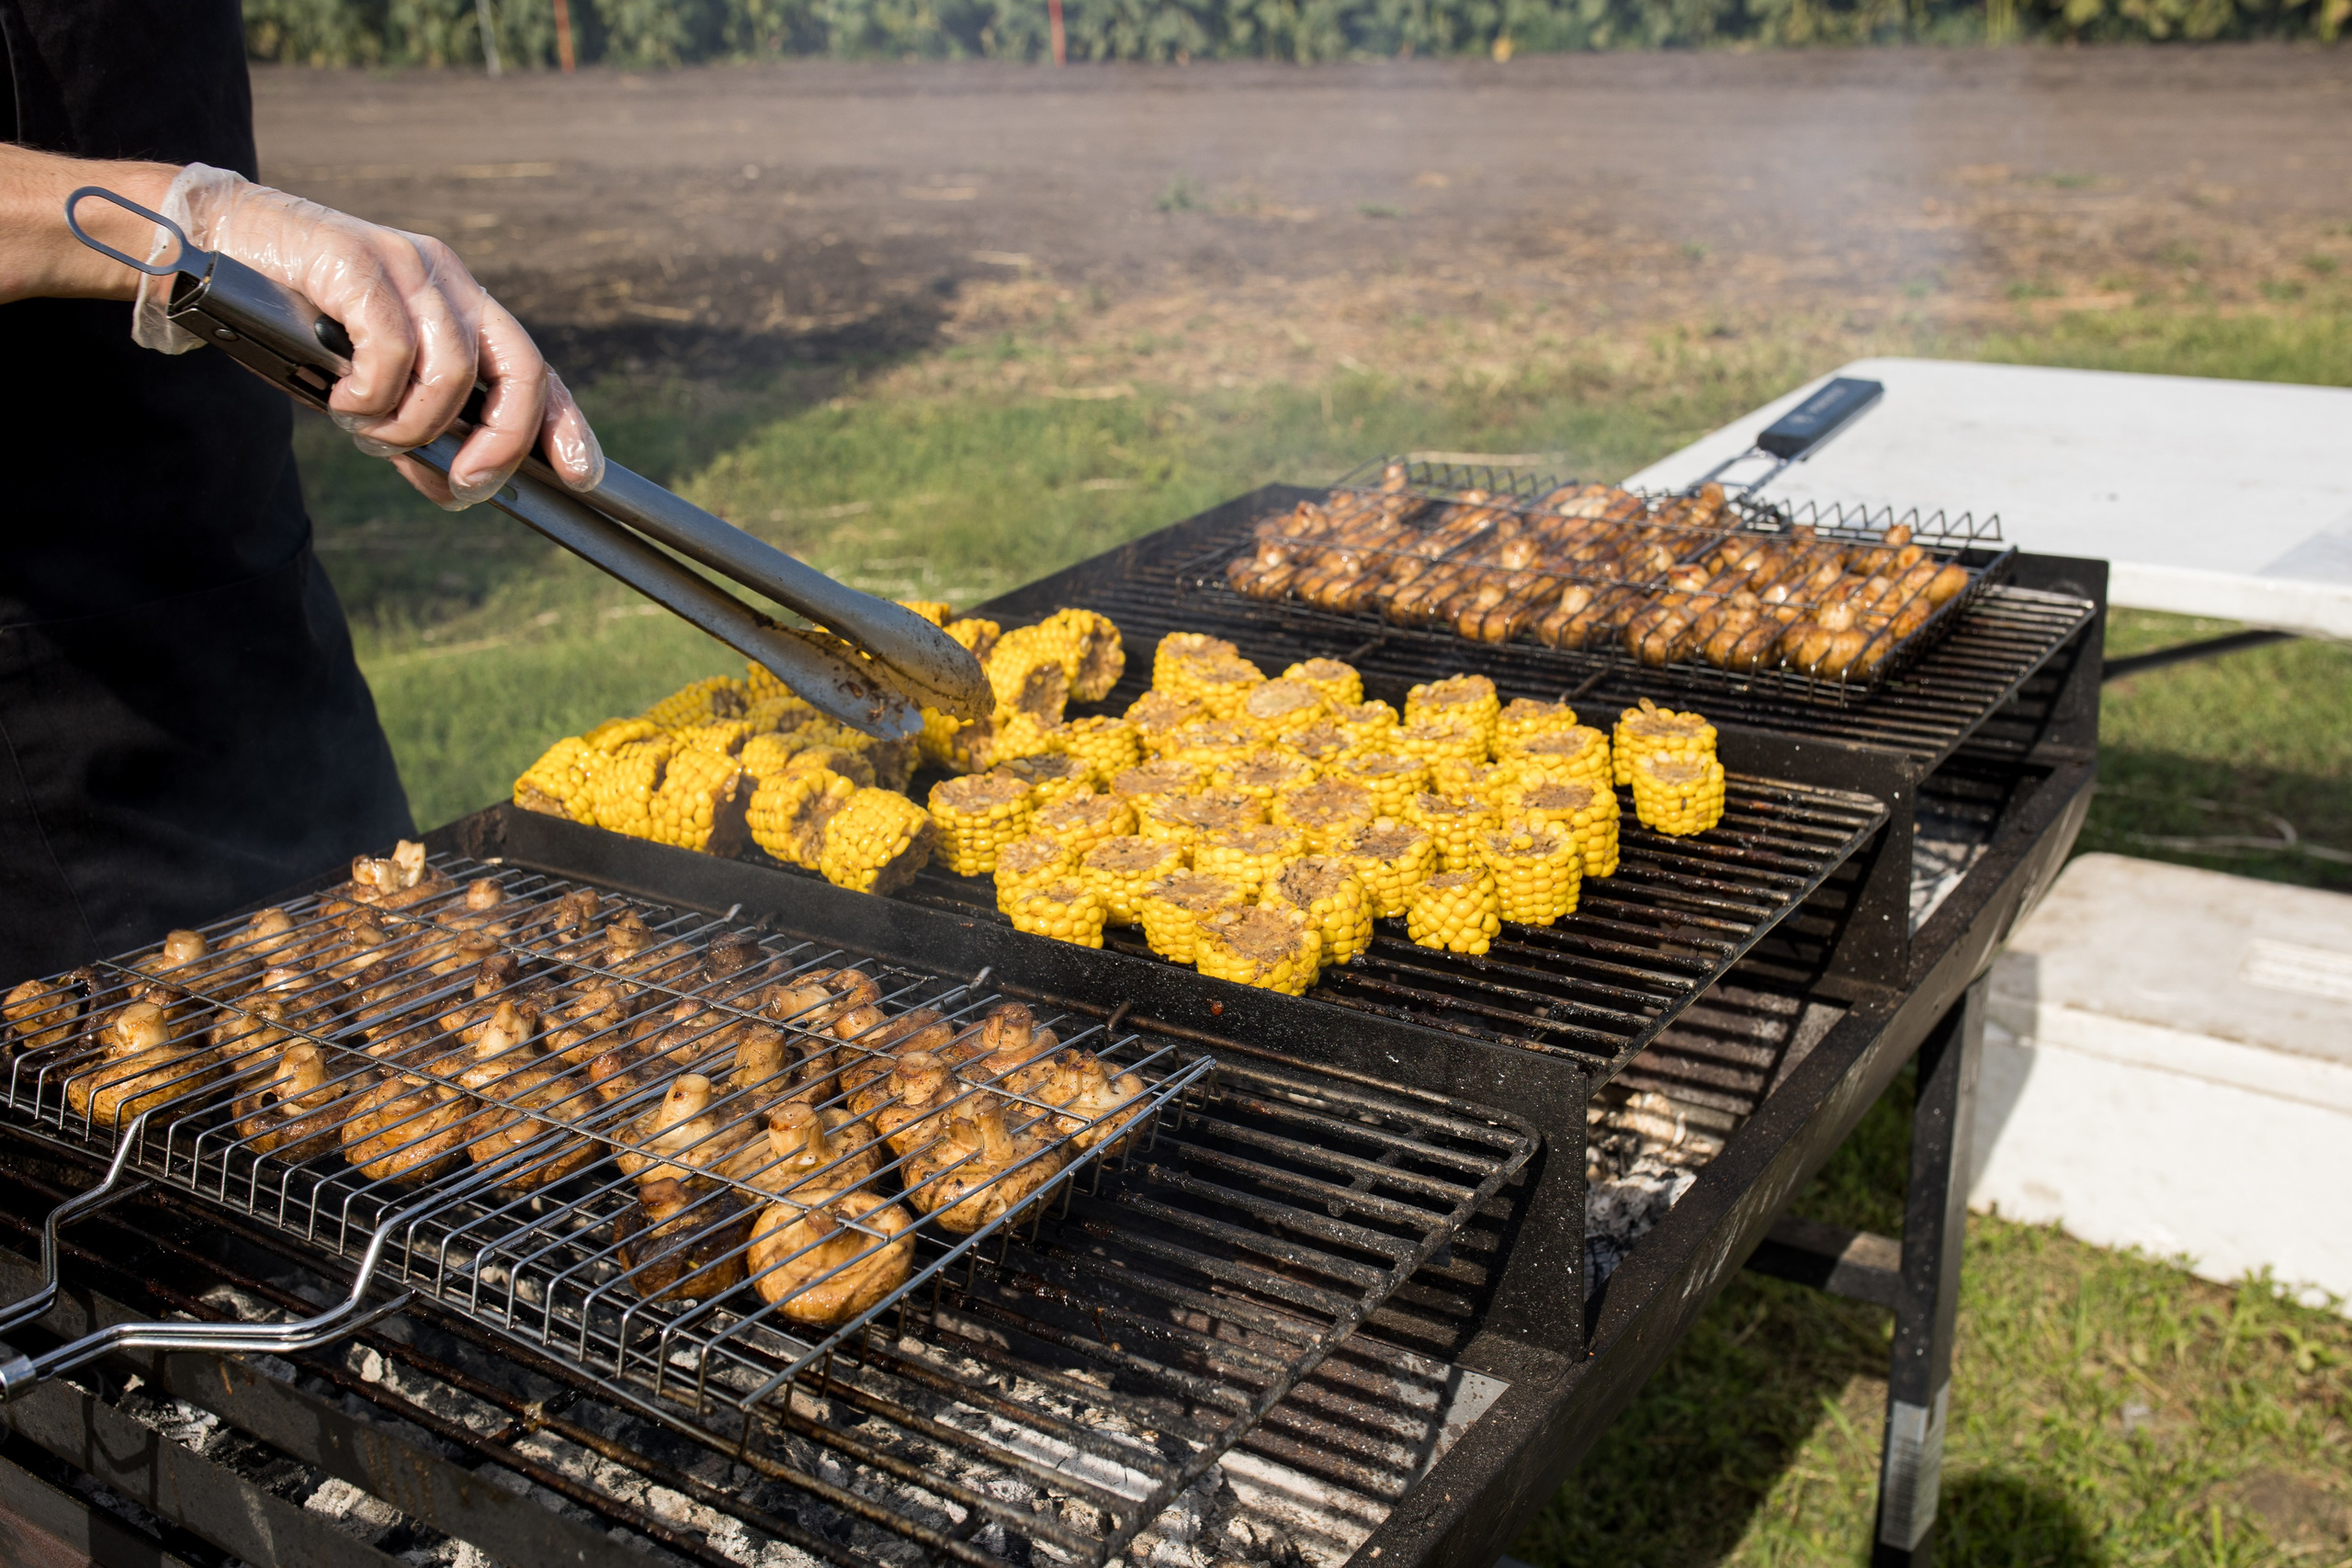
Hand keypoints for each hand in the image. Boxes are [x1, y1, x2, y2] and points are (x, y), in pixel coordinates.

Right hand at [155, 165, 602, 507]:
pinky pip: (393, 350)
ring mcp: (404, 263)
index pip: (533, 368)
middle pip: (519, 368)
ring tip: (365, 426)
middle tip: (464, 482)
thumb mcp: (366, 385)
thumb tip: (455, 488)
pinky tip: (342, 397)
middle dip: (503, 441)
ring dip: (411, 423)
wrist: (208, 245)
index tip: (581, 476)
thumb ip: (416, 427)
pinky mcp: (356, 259)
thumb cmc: (290, 322)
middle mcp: (444, 278)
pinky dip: (372, 393)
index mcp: (458, 304)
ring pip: (452, 370)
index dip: (563, 424)